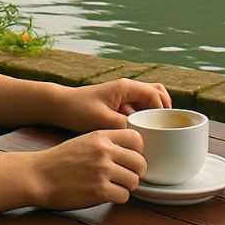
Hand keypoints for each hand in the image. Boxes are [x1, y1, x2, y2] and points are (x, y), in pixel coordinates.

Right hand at [30, 129, 146, 208]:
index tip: (130, 159)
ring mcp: (102, 171)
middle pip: (140, 162)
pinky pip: (124, 196)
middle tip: (124, 176)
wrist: (38, 176)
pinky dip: (117, 198)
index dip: (137, 151)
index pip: (137, 139)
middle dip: (135, 172)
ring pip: (134, 181)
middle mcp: (104, 151)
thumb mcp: (84, 140)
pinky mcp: (99, 191)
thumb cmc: (60, 160)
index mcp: (101, 136)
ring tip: (113, 186)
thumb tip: (132, 153)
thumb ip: (107, 143)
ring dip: (126, 186)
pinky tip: (105, 194)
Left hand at [55, 79, 171, 132]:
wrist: (60, 106)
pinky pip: (138, 108)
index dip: (162, 110)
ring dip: (153, 113)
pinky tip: (139, 134)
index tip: (162, 128)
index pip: (155, 94)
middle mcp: (127, 88)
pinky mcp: (118, 104)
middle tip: (164, 127)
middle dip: (164, 108)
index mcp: (125, 87)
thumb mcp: (102, 120)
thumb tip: (142, 137)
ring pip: (148, 100)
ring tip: (154, 132)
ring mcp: (123, 95)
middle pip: (156, 92)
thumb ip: (124, 127)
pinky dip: (143, 118)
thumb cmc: (78, 110)